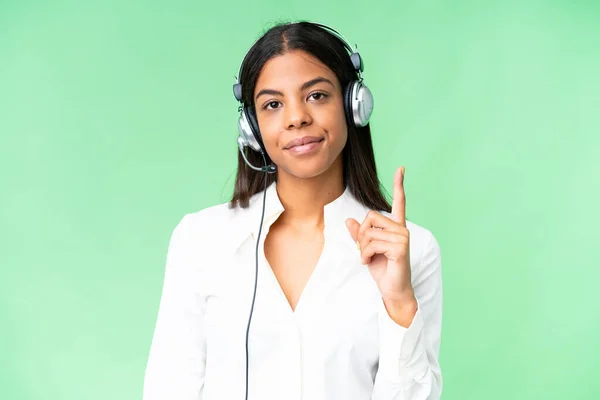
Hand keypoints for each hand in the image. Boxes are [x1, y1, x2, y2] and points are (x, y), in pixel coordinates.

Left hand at [345, 166, 416, 325]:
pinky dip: (366, 255)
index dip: (399, 185)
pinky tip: (371, 262)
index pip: (399, 202)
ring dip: (363, 249)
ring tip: (369, 259)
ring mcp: (403, 237)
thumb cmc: (382, 269)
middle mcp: (401, 229)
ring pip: (369, 233)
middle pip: (370, 217)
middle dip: (361, 235)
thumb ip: (359, 234)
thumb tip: (349, 220)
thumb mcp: (366, 249)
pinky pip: (372, 244)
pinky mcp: (400, 248)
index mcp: (396, 226)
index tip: (401, 168)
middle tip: (365, 250)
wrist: (392, 289)